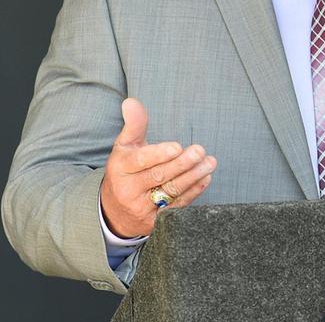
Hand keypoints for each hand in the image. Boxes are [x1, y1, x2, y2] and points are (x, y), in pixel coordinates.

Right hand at [99, 98, 215, 238]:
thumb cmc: (126, 170)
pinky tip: (205, 179)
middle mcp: (128, 190)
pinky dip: (193, 192)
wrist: (114, 210)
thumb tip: (131, 102)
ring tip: (210, 163)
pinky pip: (177, 207)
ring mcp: (141, 208)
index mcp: (120, 168)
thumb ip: (134, 125)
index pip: (141, 161)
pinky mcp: (154, 222)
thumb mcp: (125, 147)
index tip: (177, 146)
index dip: (159, 154)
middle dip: (183, 164)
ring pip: (171, 192)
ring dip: (194, 177)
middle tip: (200, 151)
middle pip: (160, 176)